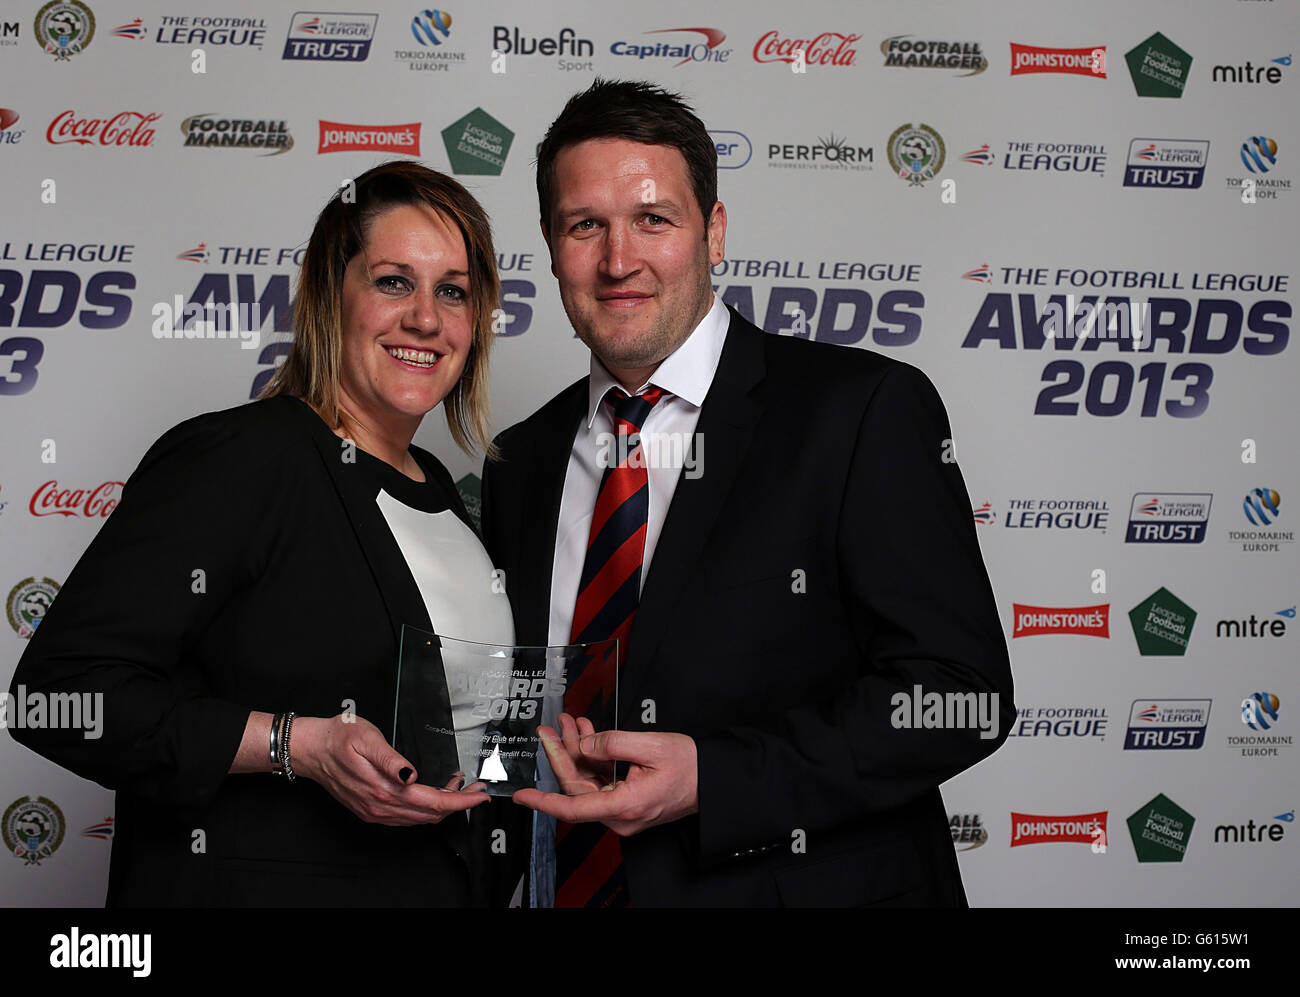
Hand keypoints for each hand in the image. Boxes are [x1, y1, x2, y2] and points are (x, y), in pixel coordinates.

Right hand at [292, 714, 487, 825]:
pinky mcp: (371, 810)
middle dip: (458, 803)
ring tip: (458, 787)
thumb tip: (410, 775)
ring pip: (420, 818)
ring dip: (443, 806)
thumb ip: (391, 759)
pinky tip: (432, 792)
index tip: (479, 795)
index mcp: (384, 789)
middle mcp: (380, 806)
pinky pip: (406, 817)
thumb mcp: (367, 738)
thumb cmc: (338, 738)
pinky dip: (425, 808)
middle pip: (430, 814)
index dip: (460, 801)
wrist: (312, 749)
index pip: (433, 802)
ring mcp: (375, 811)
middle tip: (476, 788)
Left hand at [512, 713, 697, 835]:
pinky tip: (588, 736)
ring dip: (577, 751)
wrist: (712, 779)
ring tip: (571, 724)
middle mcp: (620, 816)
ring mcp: (623, 812)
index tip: (523, 795)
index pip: (573, 807)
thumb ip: (612, 743)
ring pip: (587, 782)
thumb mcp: (650, 745)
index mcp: (625, 806)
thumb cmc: (690, 766)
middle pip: (578, 787)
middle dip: (562, 754)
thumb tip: (583, 745)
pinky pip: (600, 782)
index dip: (544, 801)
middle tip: (551, 729)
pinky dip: (592, 758)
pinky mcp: (626, 804)